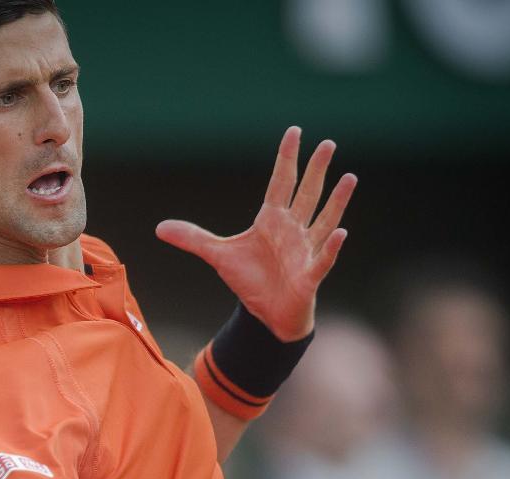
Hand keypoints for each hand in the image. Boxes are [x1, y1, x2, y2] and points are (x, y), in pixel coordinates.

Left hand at [155, 126, 356, 340]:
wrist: (267, 315)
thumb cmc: (251, 281)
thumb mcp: (219, 256)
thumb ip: (193, 239)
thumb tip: (160, 228)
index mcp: (272, 220)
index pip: (281, 183)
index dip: (286, 158)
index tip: (294, 132)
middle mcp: (293, 230)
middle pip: (307, 194)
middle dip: (316, 170)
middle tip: (329, 143)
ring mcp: (305, 251)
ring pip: (323, 221)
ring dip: (336, 201)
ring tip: (349, 178)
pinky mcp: (310, 275)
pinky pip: (323, 258)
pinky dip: (331, 247)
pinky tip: (341, 232)